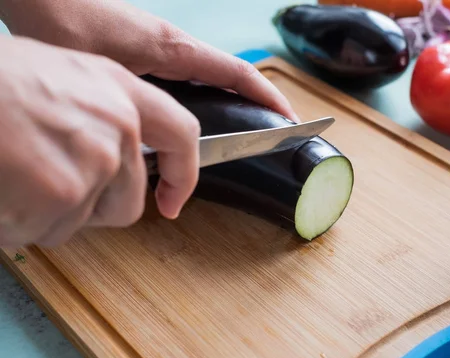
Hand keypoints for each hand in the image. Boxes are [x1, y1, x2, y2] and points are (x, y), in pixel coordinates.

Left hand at [0, 0, 299, 121]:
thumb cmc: (68, 23)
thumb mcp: (106, 75)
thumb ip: (134, 110)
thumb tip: (149, 150)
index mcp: (176, 51)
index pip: (237, 75)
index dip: (268, 99)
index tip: (289, 122)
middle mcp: (176, 47)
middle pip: (232, 78)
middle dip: (258, 104)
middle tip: (270, 135)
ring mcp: (164, 47)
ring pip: (211, 78)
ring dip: (234, 102)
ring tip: (240, 133)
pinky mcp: (148, 49)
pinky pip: (190, 77)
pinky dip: (207, 97)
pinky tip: (196, 118)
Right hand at [0, 35, 199, 246]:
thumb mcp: (61, 75)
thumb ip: (100, 113)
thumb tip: (115, 151)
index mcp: (120, 91)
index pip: (181, 136)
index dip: (182, 174)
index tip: (174, 199)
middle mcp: (118, 128)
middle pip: (127, 201)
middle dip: (90, 206)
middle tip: (46, 182)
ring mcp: (94, 163)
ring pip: (82, 221)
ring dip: (47, 214)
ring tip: (14, 175)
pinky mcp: (62, 194)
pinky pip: (45, 231)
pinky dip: (19, 223)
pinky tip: (4, 189)